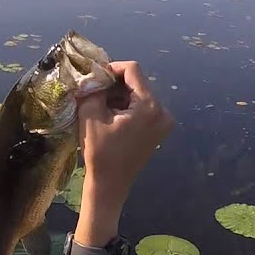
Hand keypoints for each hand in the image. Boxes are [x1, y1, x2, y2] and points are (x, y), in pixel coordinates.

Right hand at [77, 60, 173, 204]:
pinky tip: (111, 118)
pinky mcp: (159, 130)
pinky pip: (142, 107)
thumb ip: (94, 88)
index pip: (132, 70)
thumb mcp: (91, 115)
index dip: (112, 69)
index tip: (95, 79)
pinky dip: (126, 107)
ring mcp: (164, 122)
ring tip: (101, 109)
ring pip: (139, 94)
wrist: (110, 185)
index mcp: (150, 106)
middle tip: (95, 94)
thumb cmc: (100, 152)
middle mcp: (163, 112)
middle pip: (137, 82)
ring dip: (119, 96)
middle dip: (114, 85)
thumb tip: (95, 74)